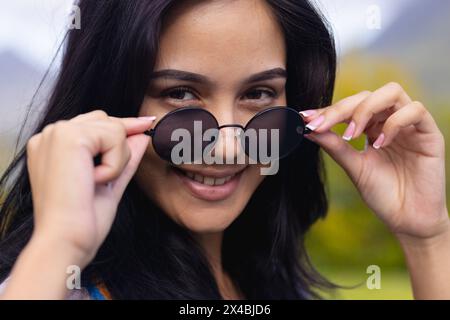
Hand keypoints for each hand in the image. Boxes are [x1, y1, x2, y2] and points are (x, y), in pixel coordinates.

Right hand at [26, 110, 154, 266]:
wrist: (66, 240)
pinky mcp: (70, 136)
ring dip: (116, 161)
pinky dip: (114, 164)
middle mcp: (51, 134)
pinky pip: (115, 137)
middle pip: (106, 121)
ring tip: (94, 184)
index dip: (123, 127)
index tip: (146, 124)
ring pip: (115, 129)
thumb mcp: (110, 183)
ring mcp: (58, 132)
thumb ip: (124, 158)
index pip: (95, 124)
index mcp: (52, 145)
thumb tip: (142, 135)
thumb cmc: (83, 220)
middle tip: (101, 181)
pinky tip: (94, 181)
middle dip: (118, 150)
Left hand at [301, 82, 448, 242]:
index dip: (328, 110)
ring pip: (392, 92)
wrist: (407, 220)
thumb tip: (307, 128)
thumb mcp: (353, 167)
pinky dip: (394, 123)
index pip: (350, 107)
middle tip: (322, 125)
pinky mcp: (430, 134)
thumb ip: (335, 146)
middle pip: (366, 95)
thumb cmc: (382, 194)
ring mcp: (411, 126)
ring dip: (366, 109)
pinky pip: (415, 110)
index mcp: (372, 128)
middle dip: (341, 108)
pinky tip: (379, 143)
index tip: (306, 118)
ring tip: (352, 134)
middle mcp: (390, 121)